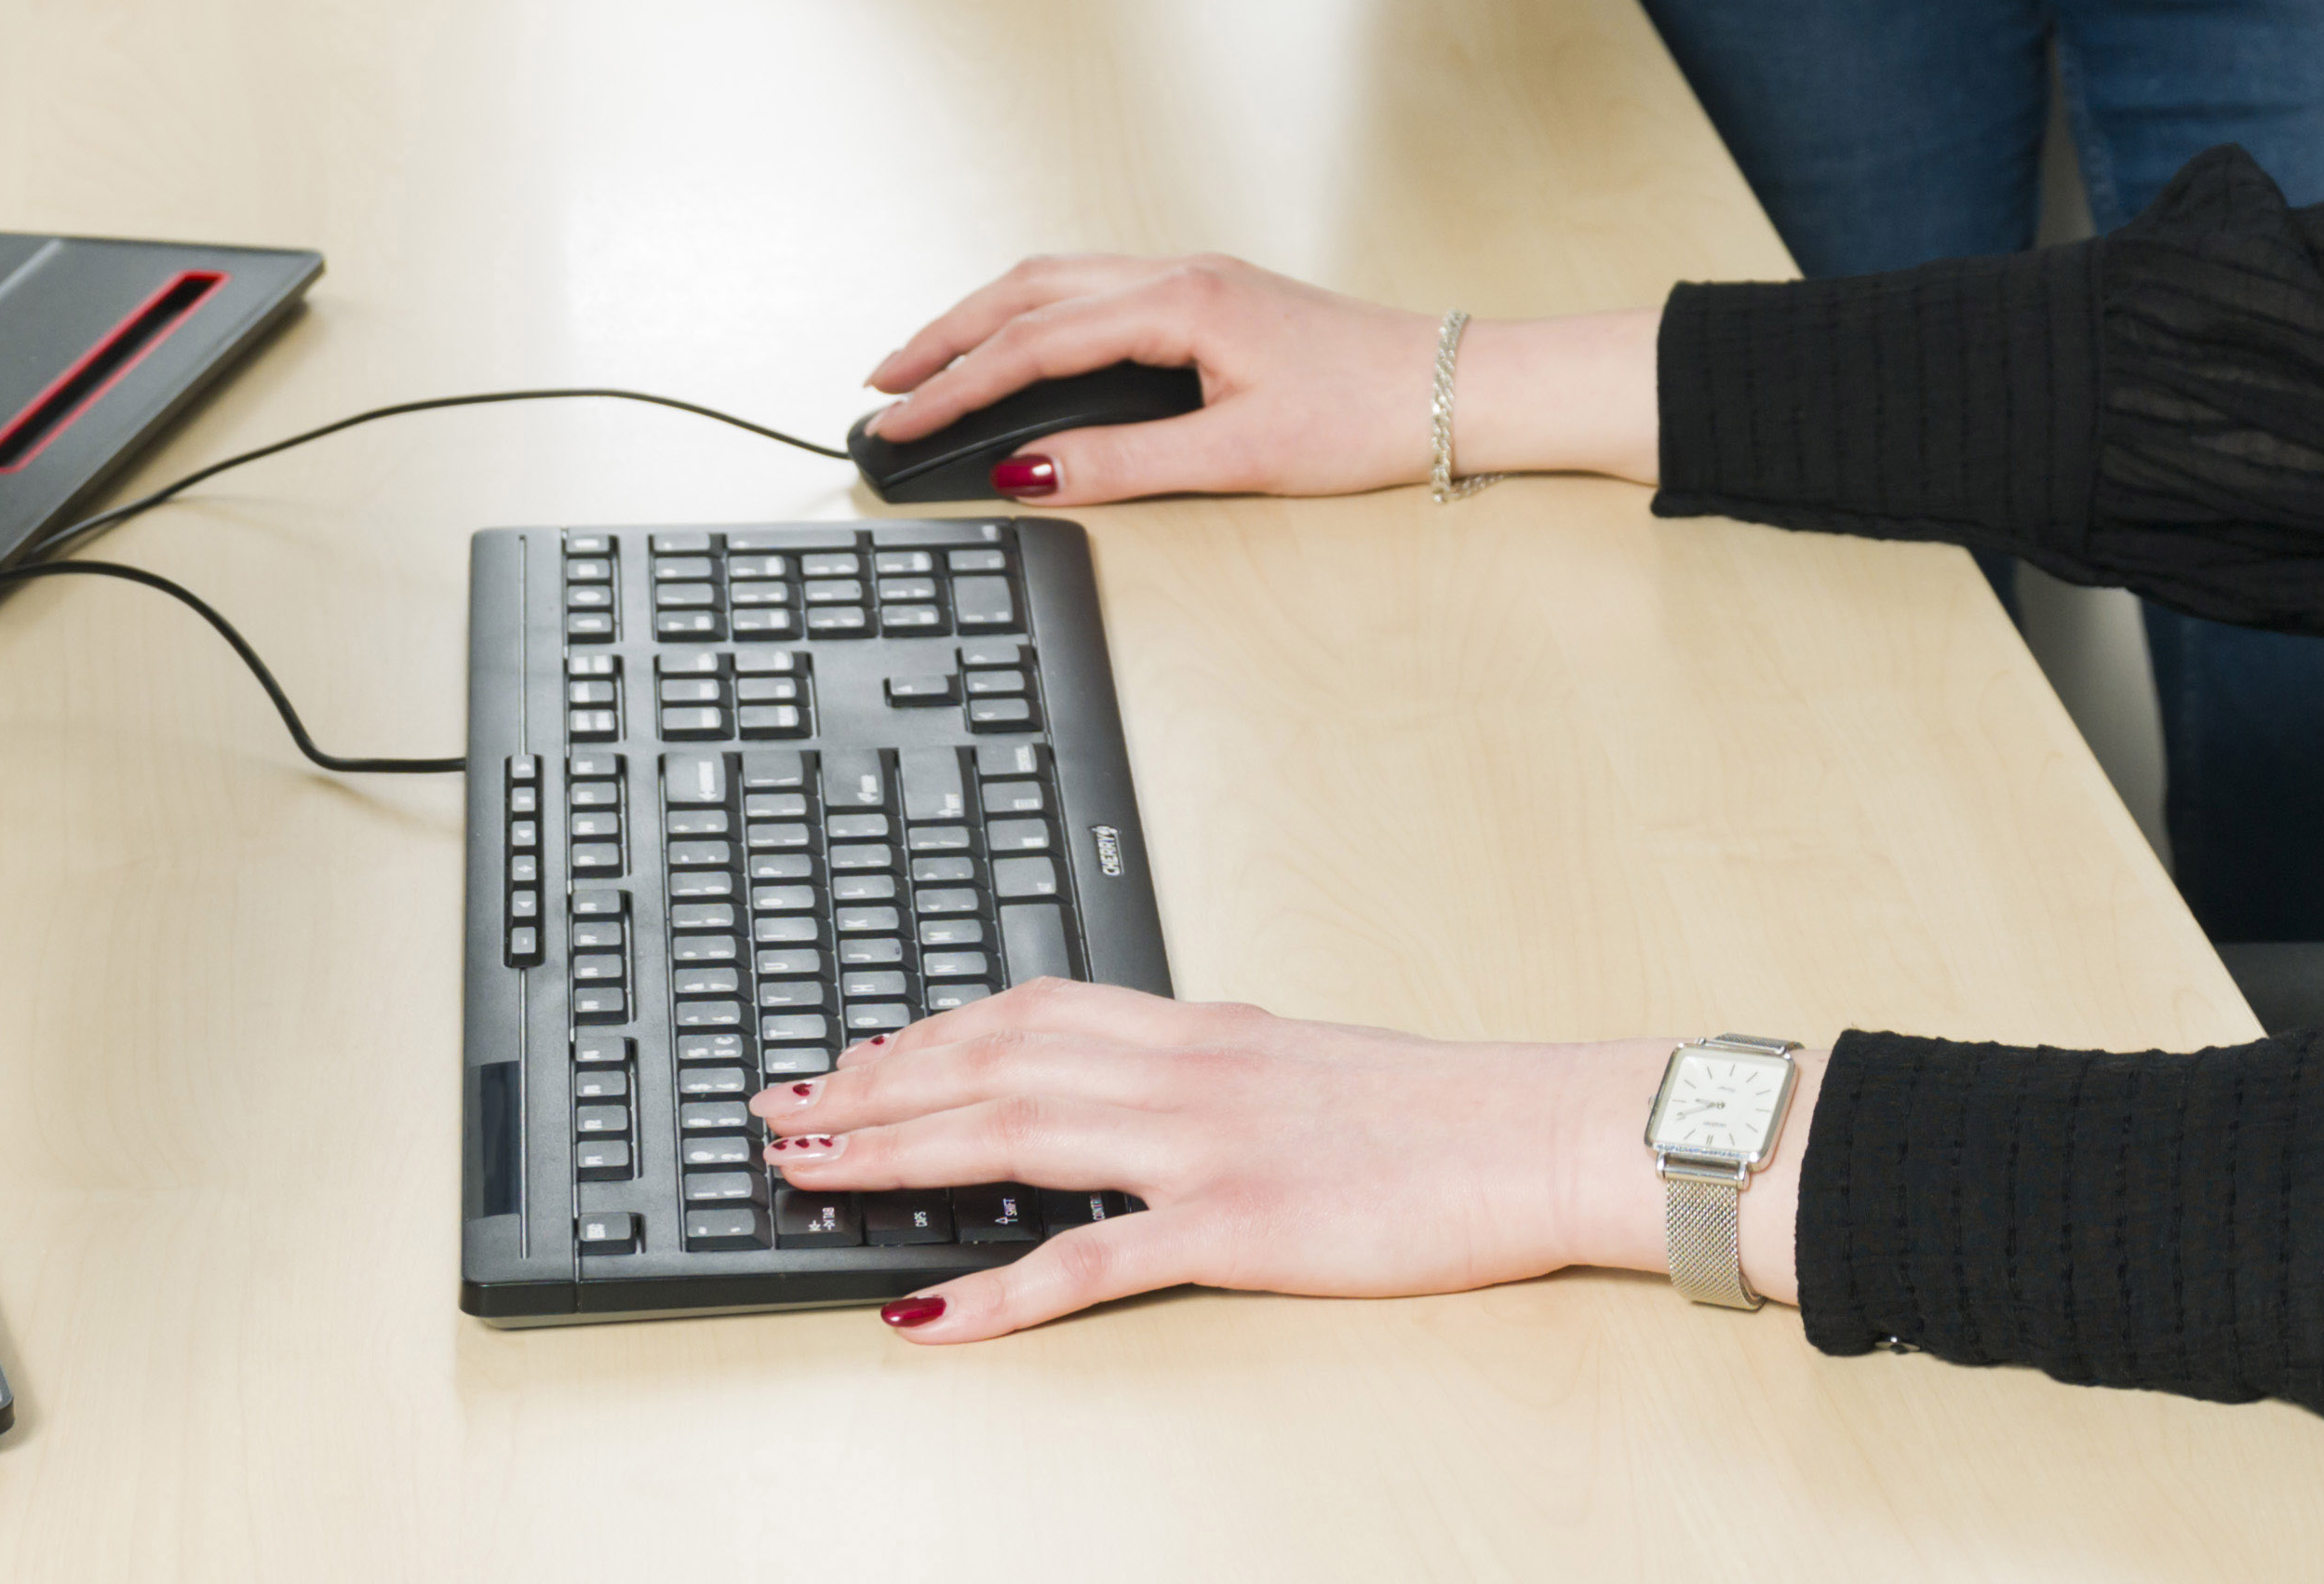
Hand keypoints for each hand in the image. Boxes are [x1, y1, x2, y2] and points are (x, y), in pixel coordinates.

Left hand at [754, 994, 1799, 1341]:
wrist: (1544, 1128)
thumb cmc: (1444, 1110)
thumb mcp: (1312, 1070)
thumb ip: (1220, 1077)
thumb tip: (1140, 1094)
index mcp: (1208, 1029)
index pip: (1034, 1011)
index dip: (927, 1033)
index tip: (851, 1055)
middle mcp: (1190, 1068)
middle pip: (997, 1061)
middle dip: (873, 1084)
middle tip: (779, 1109)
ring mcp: (1209, 1143)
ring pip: (1017, 1131)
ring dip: (897, 1150)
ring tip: (808, 1171)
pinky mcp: (1239, 1223)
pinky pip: (1092, 1261)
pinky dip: (996, 1290)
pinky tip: (925, 1312)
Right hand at [864, 255, 1662, 500]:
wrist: (1453, 387)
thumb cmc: (1366, 414)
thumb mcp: (1236, 457)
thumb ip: (1123, 463)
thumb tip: (1028, 472)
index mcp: (1180, 301)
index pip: (1034, 342)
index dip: (954, 386)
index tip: (895, 420)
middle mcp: (1182, 273)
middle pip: (1032, 290)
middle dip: (948, 333)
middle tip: (882, 382)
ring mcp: (1198, 278)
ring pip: (1062, 280)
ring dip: (988, 316)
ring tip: (930, 360)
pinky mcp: (1214, 295)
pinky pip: (1098, 289)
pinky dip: (1038, 313)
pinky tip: (1022, 343)